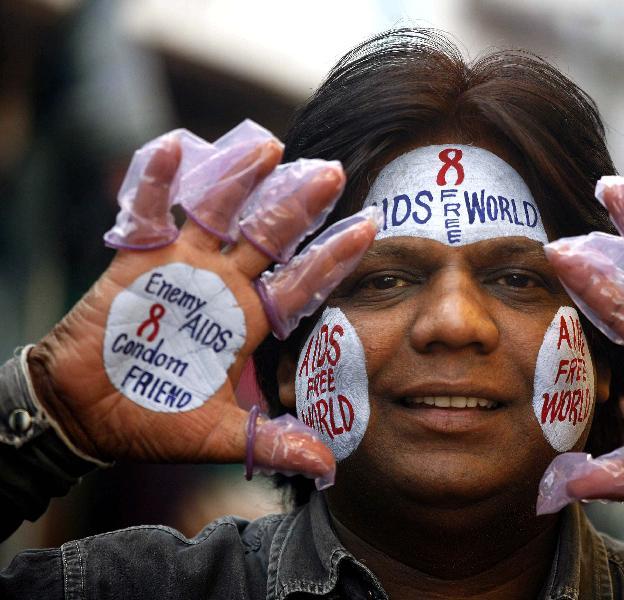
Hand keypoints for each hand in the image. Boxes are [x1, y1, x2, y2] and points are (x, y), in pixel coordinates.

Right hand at [26, 125, 378, 480]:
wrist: (86, 414)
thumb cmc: (153, 421)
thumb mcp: (218, 435)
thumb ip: (271, 442)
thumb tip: (329, 465)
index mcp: (248, 320)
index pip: (301, 282)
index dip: (334, 256)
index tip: (371, 227)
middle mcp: (223, 285)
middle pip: (268, 236)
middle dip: (299, 206)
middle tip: (334, 173)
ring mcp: (183, 268)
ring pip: (217, 213)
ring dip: (240, 181)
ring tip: (270, 146)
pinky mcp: (137, 261)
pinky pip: (148, 214)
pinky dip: (157, 183)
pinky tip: (173, 148)